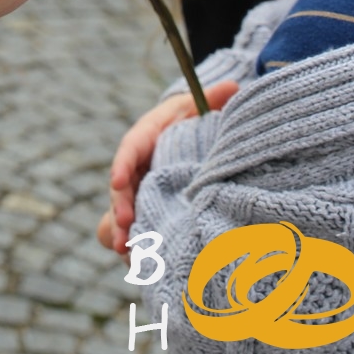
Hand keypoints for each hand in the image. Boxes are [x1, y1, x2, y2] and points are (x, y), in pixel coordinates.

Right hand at [96, 80, 238, 252]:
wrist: (184, 133)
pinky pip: (133, 228)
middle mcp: (136, 165)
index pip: (129, 149)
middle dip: (121, 211)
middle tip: (125, 232)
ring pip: (121, 212)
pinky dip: (135, 245)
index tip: (119, 182)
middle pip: (122, 189)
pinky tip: (140, 265)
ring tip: (129, 256)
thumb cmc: (190, 118)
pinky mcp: (145, 207)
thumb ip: (211, 99)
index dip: (122, 166)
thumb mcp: (198, 105)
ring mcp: (138, 188)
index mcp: (145, 136)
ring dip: (123, 234)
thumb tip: (234, 88)